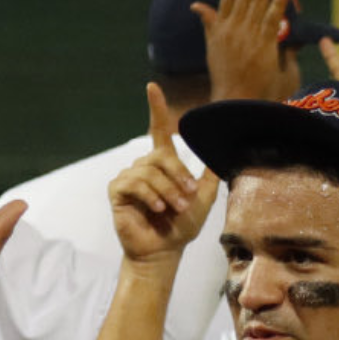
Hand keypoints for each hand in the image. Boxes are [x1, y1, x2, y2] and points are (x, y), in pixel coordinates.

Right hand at [108, 83, 219, 265]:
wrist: (163, 251)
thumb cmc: (181, 228)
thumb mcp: (203, 199)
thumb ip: (209, 175)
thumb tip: (221, 151)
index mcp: (162, 166)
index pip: (158, 131)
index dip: (156, 109)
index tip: (152, 87)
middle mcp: (143, 168)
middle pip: (160, 155)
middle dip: (177, 175)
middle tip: (187, 198)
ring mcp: (128, 178)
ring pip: (149, 171)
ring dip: (167, 190)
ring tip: (174, 209)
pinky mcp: (117, 192)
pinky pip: (135, 183)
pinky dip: (150, 195)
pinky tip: (158, 209)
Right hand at [192, 0, 292, 101]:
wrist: (232, 101)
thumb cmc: (225, 76)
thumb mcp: (212, 46)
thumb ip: (209, 23)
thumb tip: (196, 5)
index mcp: (220, 26)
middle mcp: (232, 27)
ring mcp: (247, 36)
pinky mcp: (263, 47)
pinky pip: (271, 20)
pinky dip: (278, 3)